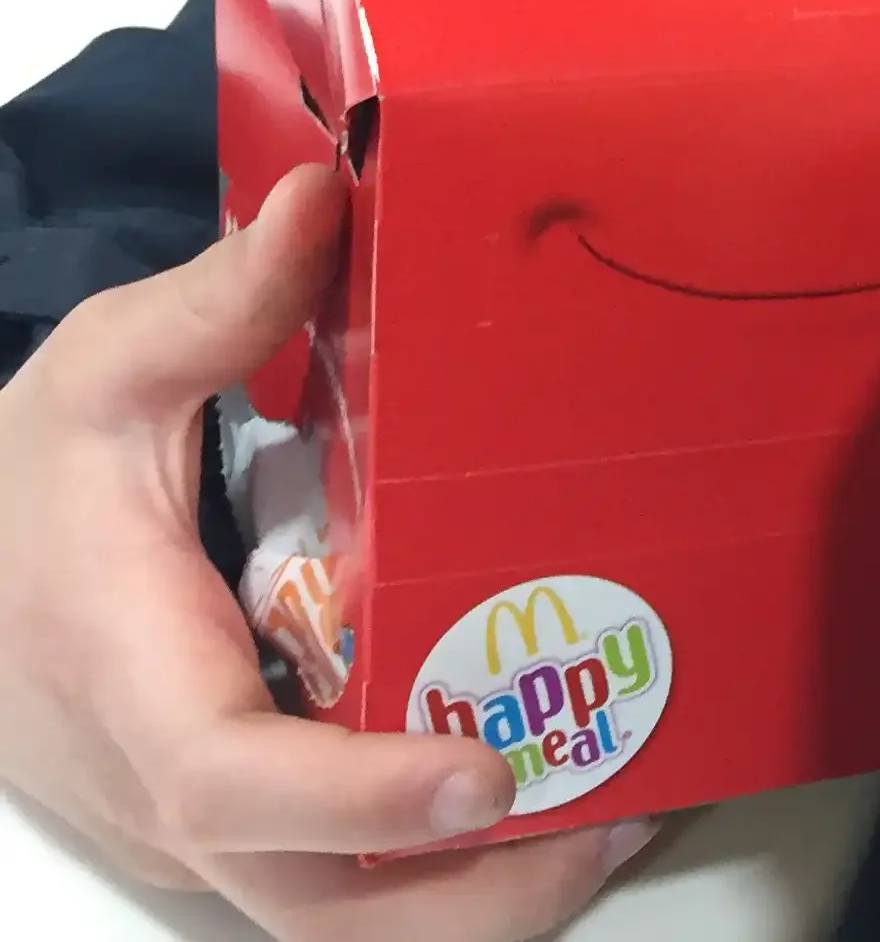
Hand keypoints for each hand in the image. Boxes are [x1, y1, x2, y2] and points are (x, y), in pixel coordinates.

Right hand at [0, 162, 656, 938]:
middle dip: (472, 892)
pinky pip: (345, 888)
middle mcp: (170, 794)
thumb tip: (328, 197)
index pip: (230, 779)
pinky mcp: (240, 832)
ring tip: (633, 801)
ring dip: (485, 897)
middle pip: (315, 909)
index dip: (355, 798)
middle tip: (624, 802)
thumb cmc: (30, 481)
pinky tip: (567, 789)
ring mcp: (206, 834)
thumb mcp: (102, 371)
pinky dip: (453, 875)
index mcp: (130, 679)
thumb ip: (218, 300)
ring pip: (340, 925)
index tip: (482, 769)